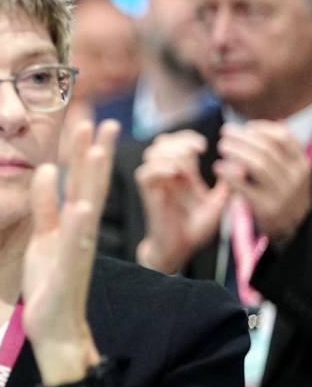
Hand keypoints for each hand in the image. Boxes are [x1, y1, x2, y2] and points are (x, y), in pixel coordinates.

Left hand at [22, 120, 117, 384]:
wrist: (54, 328)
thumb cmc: (50, 281)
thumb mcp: (42, 236)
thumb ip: (44, 205)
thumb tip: (44, 169)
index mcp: (73, 224)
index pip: (83, 180)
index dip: (86, 151)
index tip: (90, 119)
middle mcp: (80, 234)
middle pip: (91, 187)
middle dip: (96, 155)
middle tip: (105, 121)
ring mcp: (76, 252)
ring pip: (86, 209)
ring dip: (92, 180)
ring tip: (97, 151)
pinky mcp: (67, 273)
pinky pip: (73, 246)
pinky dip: (77, 227)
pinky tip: (82, 207)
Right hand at [133, 129, 230, 273]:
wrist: (179, 249)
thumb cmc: (194, 229)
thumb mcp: (217, 205)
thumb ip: (227, 187)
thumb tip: (241, 167)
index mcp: (181, 174)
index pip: (178, 143)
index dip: (188, 138)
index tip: (205, 145)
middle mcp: (166, 175)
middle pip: (162, 143)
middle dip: (180, 140)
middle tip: (199, 148)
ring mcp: (156, 184)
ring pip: (152, 154)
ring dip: (170, 152)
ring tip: (187, 162)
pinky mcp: (149, 195)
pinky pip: (145, 174)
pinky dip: (159, 168)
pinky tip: (176, 172)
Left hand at [215, 121, 311, 244]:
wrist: (288, 229)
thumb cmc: (280, 193)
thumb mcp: (289, 172)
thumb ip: (280, 152)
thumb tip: (272, 121)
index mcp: (302, 166)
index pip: (284, 138)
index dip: (263, 128)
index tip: (246, 126)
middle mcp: (296, 178)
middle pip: (267, 149)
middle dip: (243, 137)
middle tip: (225, 132)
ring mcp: (283, 194)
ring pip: (258, 164)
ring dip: (236, 151)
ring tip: (222, 146)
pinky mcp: (267, 208)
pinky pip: (245, 186)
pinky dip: (229, 174)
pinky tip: (218, 167)